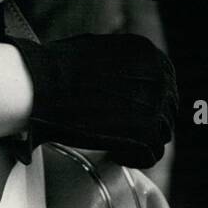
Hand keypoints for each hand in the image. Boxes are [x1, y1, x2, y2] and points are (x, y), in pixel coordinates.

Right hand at [5, 32, 177, 168]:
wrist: (42, 85)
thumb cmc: (61, 67)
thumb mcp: (101, 49)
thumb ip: (126, 63)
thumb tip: (138, 82)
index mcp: (149, 54)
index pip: (164, 85)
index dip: (147, 103)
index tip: (131, 114)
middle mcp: (159, 76)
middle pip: (166, 110)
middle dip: (145, 123)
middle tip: (121, 130)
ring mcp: (154, 105)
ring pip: (161, 134)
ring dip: (140, 141)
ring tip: (115, 142)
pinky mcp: (144, 134)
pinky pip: (151, 155)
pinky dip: (133, 158)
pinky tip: (114, 153)